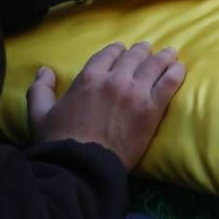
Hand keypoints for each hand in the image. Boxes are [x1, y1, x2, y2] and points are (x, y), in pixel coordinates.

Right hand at [28, 41, 185, 171]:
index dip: (118, 51)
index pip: (109, 53)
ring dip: (163, 57)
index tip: (123, 52)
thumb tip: (44, 70)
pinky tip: (180, 69)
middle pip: (135, 55)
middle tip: (148, 51)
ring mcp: (136, 92)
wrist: (82, 166)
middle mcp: (114, 79)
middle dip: (142, 51)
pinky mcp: (152, 108)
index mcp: (89, 78)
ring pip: (155, 64)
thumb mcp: (39, 115)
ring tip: (170, 54)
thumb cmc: (59, 142)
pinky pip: (169, 82)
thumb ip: (40, 90)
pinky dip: (176, 73)